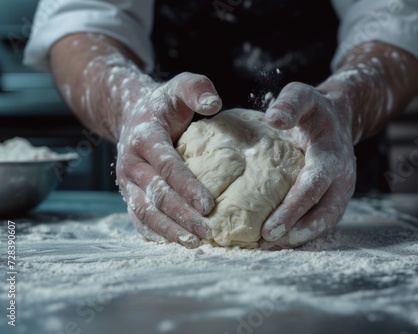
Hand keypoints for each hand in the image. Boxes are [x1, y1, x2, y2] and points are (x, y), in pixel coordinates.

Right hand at [115, 72, 221, 247]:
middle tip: (209, 231)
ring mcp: (128, 183)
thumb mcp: (181, 87)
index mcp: (144, 138)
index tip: (208, 205)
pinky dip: (158, 233)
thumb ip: (197, 89)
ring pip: (146, 212)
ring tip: (195, 243)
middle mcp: (132, 164)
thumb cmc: (165, 105)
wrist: (133, 115)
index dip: (186, 186)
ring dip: (169, 230)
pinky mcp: (130, 195)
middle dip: (182, 215)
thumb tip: (214, 103)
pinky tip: (178, 243)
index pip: (166, 165)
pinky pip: (140, 219)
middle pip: (157, 195)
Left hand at [260, 82, 356, 248]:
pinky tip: (281, 240)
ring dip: (299, 238)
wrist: (339, 118)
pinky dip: (303, 233)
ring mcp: (342, 191)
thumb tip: (273, 119)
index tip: (269, 229)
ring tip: (269, 249)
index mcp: (331, 156)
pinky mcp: (336, 198)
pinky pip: (322, 220)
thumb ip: (289, 104)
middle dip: (296, 233)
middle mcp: (342, 178)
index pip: (314, 187)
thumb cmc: (314, 110)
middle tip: (266, 245)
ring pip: (325, 222)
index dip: (293, 210)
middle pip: (323, 214)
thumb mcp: (302, 96)